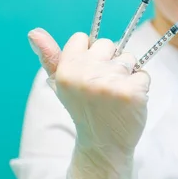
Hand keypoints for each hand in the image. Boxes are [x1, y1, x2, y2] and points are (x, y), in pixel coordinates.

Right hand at [28, 28, 149, 178]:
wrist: (103, 146)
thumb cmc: (84, 109)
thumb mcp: (62, 84)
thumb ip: (49, 57)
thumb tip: (34, 32)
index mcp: (66, 70)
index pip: (83, 38)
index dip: (90, 54)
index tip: (88, 72)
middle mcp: (85, 75)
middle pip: (108, 44)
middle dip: (110, 61)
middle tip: (102, 87)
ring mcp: (110, 83)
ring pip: (128, 58)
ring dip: (127, 74)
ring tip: (115, 96)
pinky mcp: (132, 92)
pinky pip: (143, 74)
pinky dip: (140, 86)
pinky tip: (128, 102)